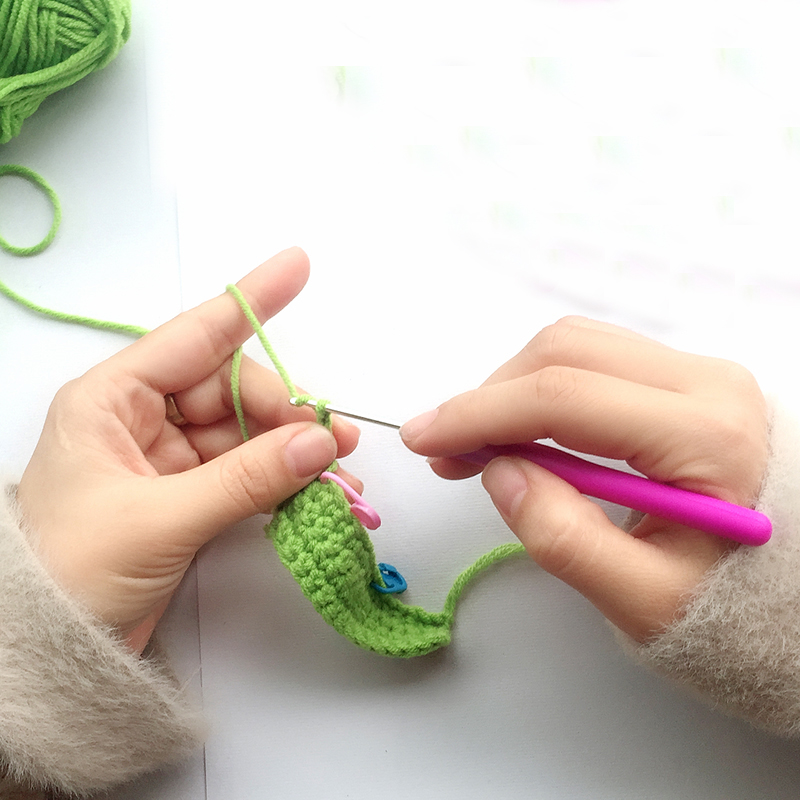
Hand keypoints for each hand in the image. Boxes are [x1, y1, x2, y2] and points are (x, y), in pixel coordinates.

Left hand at [16, 247, 359, 652]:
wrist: (47, 652)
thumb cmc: (70, 572)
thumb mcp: (160, 519)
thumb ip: (246, 478)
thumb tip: (319, 443)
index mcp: (112, 399)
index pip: (194, 335)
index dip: (251, 300)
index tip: (297, 266)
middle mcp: (140, 418)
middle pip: (232, 390)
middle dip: (284, 413)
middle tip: (329, 441)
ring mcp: (166, 458)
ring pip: (245, 433)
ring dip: (292, 450)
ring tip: (337, 470)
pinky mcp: (186, 495)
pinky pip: (246, 471)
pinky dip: (281, 479)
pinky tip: (315, 488)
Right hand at [400, 317, 768, 641]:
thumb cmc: (738, 612)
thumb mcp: (648, 602)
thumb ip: (566, 539)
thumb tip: (499, 471)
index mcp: (706, 433)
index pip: (564, 396)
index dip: (478, 414)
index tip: (423, 439)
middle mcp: (707, 381)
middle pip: (566, 351)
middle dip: (490, 396)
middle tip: (445, 452)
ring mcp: (701, 375)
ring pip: (578, 346)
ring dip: (513, 388)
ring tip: (479, 447)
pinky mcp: (688, 383)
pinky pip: (598, 363)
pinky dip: (544, 390)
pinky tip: (524, 434)